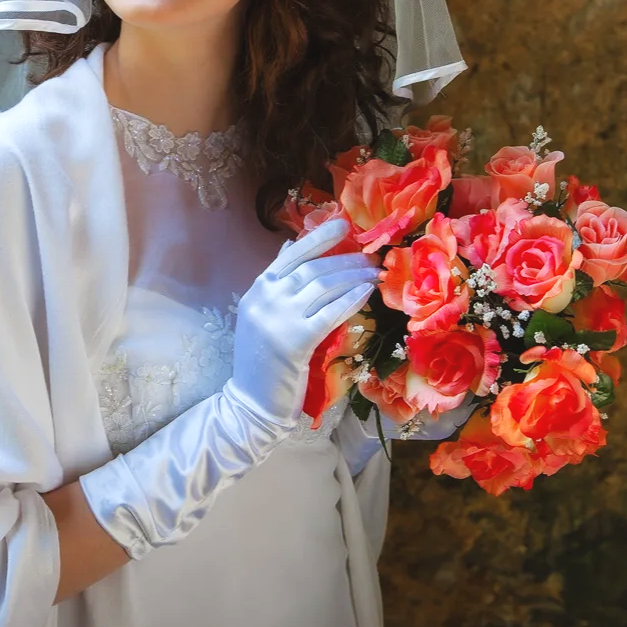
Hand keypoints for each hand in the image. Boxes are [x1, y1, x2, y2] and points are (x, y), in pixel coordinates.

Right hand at [226, 218, 378, 434]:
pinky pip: (330, 313)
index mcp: (258, 289)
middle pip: (313, 269)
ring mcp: (279, 319)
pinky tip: (366, 293)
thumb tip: (291, 246)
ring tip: (375, 274)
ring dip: (354, 276)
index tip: (343, 225)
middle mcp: (266, 298)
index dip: (318, 238)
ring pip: (323, 286)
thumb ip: (277, 282)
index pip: (291, 254)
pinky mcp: (295, 342)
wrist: (251, 401)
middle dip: (346, 259)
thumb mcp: (261, 313)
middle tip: (372, 257)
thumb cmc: (262, 359)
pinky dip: (350, 299)